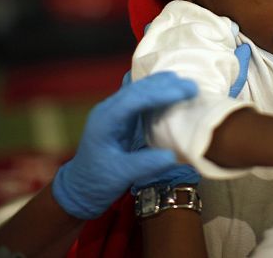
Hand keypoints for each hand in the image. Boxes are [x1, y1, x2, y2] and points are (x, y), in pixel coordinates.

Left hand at [52, 71, 197, 218]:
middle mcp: (109, 110)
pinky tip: (173, 92)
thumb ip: (145, 164)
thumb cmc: (96, 182)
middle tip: (193, 86)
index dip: (160, 93)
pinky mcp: (122, 117)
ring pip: (140, 89)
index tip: (183, 92)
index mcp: (106, 121)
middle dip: (165, 84)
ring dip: (163, 85)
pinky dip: (158, 92)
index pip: (134, 99)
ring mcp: (115, 111)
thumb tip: (174, 154)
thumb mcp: (121, 176)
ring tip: (187, 84)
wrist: (80, 188)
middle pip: (138, 88)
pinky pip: (141, 98)